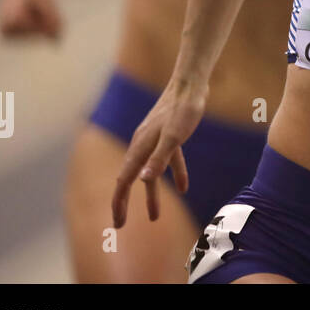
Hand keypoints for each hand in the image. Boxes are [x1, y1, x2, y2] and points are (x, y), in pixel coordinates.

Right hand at [111, 77, 207, 227]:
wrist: (192, 83)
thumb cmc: (183, 108)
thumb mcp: (174, 136)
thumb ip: (160, 158)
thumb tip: (145, 180)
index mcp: (140, 146)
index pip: (124, 180)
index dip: (119, 202)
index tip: (117, 223)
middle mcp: (143, 144)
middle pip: (131, 179)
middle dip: (125, 202)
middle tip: (120, 225)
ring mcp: (156, 140)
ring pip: (150, 173)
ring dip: (152, 195)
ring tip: (154, 217)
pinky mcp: (170, 135)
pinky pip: (169, 160)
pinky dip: (175, 174)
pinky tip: (184, 188)